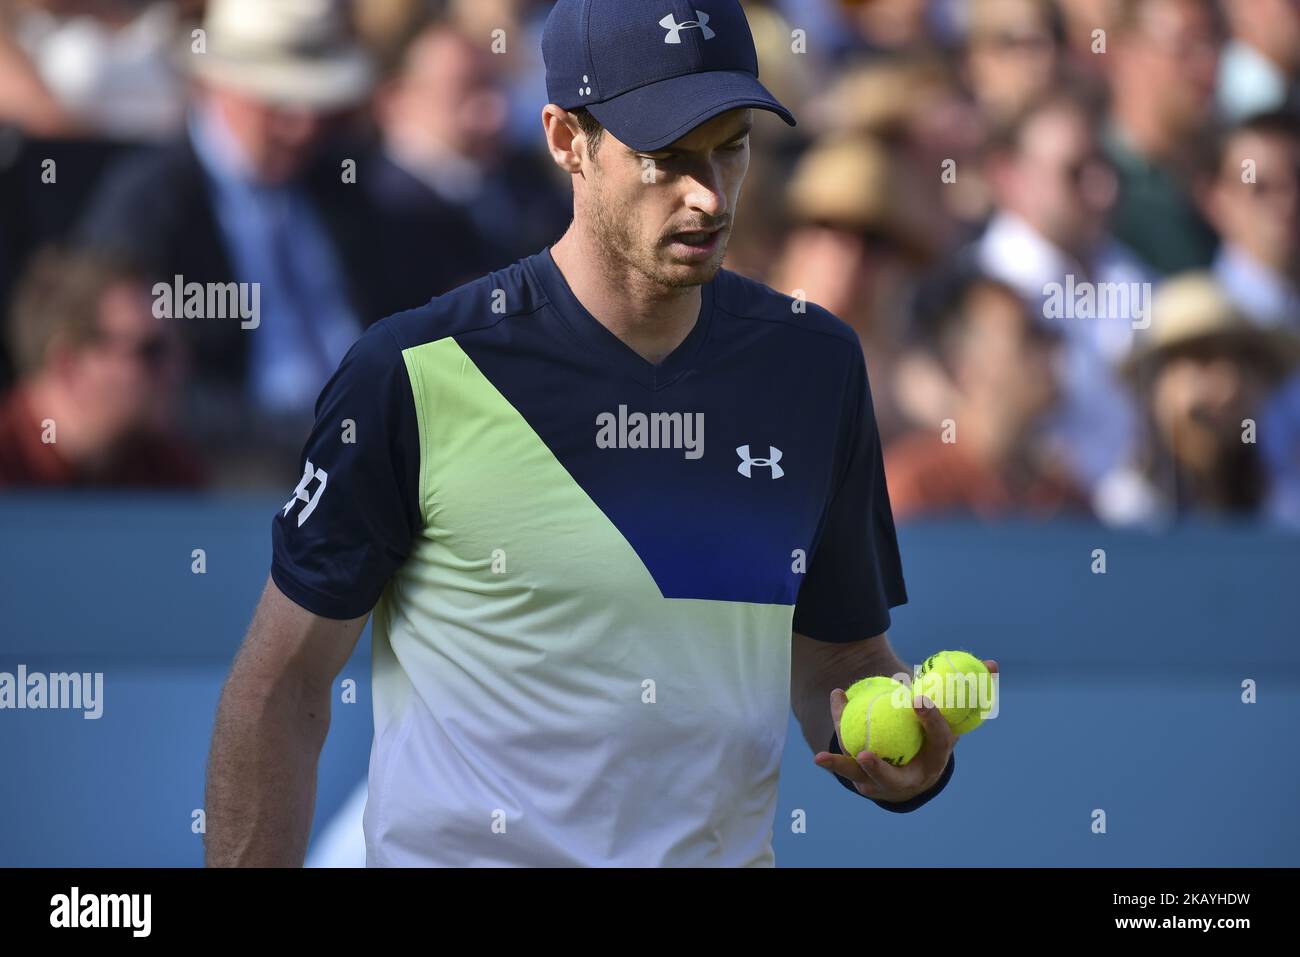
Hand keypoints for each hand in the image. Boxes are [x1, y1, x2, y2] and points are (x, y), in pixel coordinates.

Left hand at [813, 659, 997, 802]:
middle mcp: (910, 779)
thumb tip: (992, 663)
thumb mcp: (952, 720)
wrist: (917, 776)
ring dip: (842, 765)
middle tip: (866, 753)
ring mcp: (884, 785)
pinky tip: (821, 743)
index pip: (937, 741)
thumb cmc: (934, 740)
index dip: (930, 722)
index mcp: (936, 760)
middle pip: (893, 778)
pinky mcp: (864, 783)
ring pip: (860, 776)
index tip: (918, 699)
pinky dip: (833, 752)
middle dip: (880, 769)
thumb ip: (969, 693)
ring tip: (822, 757)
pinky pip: (846, 762)